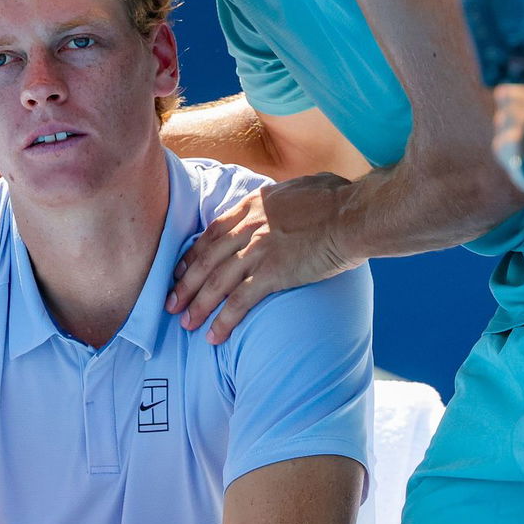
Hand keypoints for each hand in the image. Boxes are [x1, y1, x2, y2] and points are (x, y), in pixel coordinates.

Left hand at [165, 172, 359, 344]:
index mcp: (253, 204)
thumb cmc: (337, 198)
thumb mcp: (299, 187)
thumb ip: (281, 197)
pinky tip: (214, 336)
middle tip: (170, 304)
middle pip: (206, 259)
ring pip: (216, 282)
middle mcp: (249, 226)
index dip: (193, 255)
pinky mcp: (273, 273)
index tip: (181, 271)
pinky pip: (240, 301)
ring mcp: (259, 250)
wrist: (354, 214)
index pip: (212, 233)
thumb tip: (284, 198)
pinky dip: (224, 321)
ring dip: (198, 305)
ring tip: (185, 324)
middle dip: (185, 284)